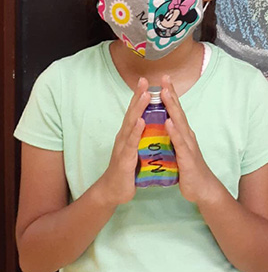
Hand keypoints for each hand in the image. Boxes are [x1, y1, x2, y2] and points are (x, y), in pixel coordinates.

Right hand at [98, 78, 149, 206]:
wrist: (113, 191)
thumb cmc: (126, 170)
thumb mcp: (135, 150)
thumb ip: (140, 138)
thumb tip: (150, 126)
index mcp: (129, 134)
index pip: (135, 112)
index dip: (140, 96)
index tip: (146, 81)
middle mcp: (124, 136)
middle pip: (132, 112)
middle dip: (138, 95)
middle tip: (144, 80)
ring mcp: (123, 146)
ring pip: (131, 124)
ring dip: (138, 109)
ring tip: (146, 95)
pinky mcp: (125, 158)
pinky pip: (131, 143)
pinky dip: (136, 131)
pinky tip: (141, 122)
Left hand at [161, 75, 219, 205]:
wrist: (203, 189)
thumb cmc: (188, 170)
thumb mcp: (179, 150)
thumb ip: (172, 137)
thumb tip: (164, 125)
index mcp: (183, 133)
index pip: (175, 110)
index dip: (170, 94)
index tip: (163, 78)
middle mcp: (187, 135)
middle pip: (178, 111)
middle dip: (171, 93)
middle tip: (165, 77)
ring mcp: (188, 145)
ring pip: (179, 123)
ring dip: (172, 107)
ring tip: (164, 93)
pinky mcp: (187, 158)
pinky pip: (180, 143)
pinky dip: (174, 132)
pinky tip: (168, 123)